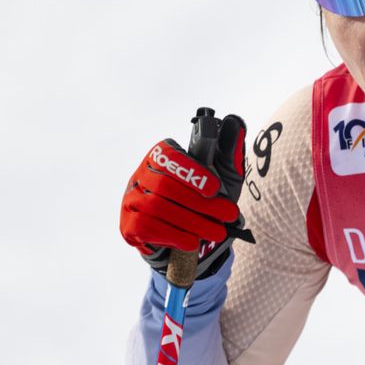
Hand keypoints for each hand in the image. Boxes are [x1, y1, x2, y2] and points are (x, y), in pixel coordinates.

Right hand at [120, 114, 252, 279]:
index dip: (191, 173)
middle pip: (165, 186)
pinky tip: (193, 241)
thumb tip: (236, 123)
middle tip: (228, 215)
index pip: (170, 158)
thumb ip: (227, 152)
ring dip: (193, 222)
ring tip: (217, 231)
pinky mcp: (128, 225)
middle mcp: (141, 174)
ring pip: (158, 208)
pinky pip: (148, 228)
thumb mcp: (221, 176)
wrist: (186, 236)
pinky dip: (174, 235)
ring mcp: (131, 199)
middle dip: (201, 203)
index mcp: (161, 156)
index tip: (215, 189)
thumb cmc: (204, 199)